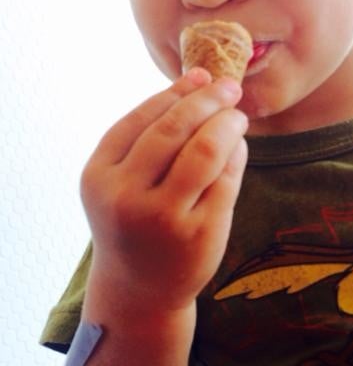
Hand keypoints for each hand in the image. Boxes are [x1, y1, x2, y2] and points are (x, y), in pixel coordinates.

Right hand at [80, 68, 247, 311]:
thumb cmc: (133, 224)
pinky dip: (237, 154)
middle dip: (207, 100)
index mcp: (99, 176)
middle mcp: (125, 197)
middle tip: (230, 88)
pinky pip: (226, 178)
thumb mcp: (120, 183)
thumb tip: (199, 83)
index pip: (140, 118)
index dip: (176, 92)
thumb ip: (148, 140)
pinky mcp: (200, 233)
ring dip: (227, 124)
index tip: (201, 76)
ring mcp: (164, 218)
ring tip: (237, 116)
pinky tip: (239, 146)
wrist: (139, 290)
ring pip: (204, 150)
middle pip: (173, 129)